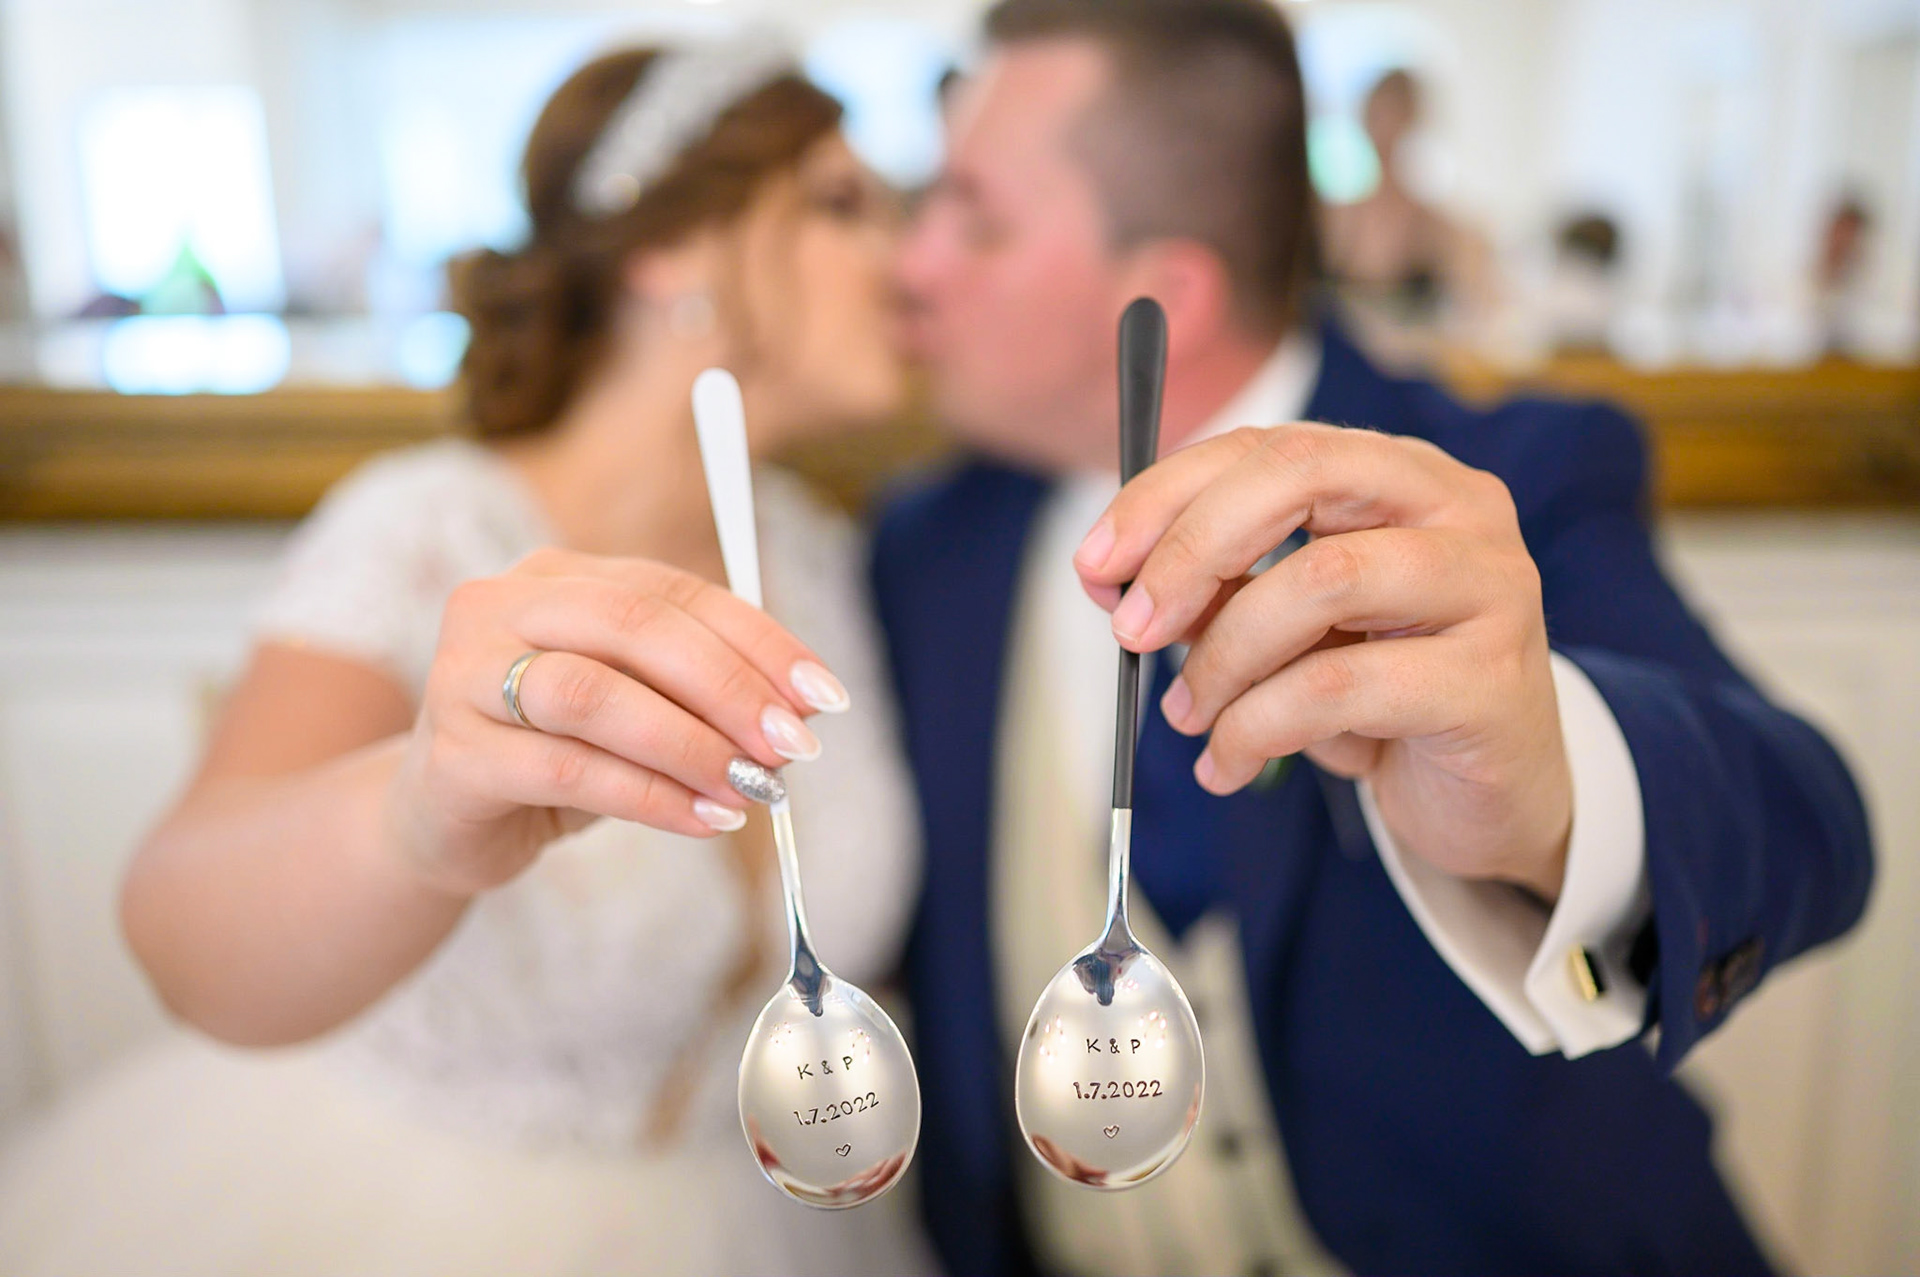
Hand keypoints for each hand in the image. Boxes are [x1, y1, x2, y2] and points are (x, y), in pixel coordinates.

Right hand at [387, 547, 848, 895]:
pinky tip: (704, 819)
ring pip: (593, 695)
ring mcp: (462, 677)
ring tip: (754, 789)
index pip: (671, 590)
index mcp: (554, 577)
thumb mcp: (636, 710)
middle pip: (630, 625)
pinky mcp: (452, 757)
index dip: (757, 640)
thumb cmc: (554, 754)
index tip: (824, 696)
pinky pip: (567, 770)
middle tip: (794, 746)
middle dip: (727, 686)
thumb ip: (702, 695)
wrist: (443, 822)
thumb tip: (806, 708)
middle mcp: (499, 607)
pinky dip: (650, 797)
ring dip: (690, 744)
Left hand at [1075, 423, 1572, 902]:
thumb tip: (1111, 577)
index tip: (1095, 562)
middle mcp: (1457, 507)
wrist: (1490, 796)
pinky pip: (1342, 687)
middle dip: (1192, 550)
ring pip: (1322, 581)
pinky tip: (1229, 763)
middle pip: (1301, 477)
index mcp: (1399, 474)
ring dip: (1224, 656)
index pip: (1268, 446)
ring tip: (1188, 715)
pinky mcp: (1491, 679)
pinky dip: (1258, 728)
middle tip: (1132, 630)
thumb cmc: (1379, 696)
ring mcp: (1489, 585)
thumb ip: (1214, 589)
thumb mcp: (1286, 630)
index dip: (1167, 495)